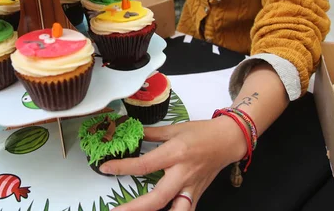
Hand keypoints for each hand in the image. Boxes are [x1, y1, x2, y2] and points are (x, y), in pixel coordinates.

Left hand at [100, 117, 246, 210]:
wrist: (228, 140)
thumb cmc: (202, 133)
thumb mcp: (174, 129)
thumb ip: (151, 134)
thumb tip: (132, 133)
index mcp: (175, 154)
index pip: (144, 165)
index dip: (122, 167)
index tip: (105, 168)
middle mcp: (183, 174)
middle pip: (157, 198)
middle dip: (135, 208)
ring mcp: (191, 188)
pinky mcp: (197, 195)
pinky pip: (185, 210)